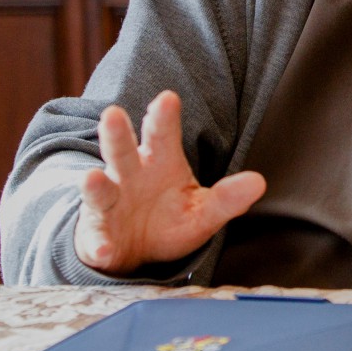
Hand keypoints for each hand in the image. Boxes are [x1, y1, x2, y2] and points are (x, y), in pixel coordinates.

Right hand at [74, 90, 265, 275]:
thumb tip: (259, 182)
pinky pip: (97, 239)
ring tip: (91, 177)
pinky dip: (99, 244)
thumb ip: (229, 198)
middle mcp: (131, 176)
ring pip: (101, 188)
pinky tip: (104, 250)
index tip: (167, 98)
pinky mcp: (97, 235)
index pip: (163, 135)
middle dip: (117, 134)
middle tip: (112, 114)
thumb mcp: (204, 211)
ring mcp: (110, 204)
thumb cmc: (171, 220)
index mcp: (160, 163)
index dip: (164, 116)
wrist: (138, 252)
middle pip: (122, 151)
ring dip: (96, 184)